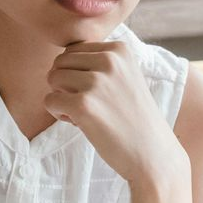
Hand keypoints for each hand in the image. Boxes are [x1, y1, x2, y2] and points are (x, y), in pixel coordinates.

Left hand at [45, 42, 183, 184]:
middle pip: (60, 62)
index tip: (97, 93)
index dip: (77, 74)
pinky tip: (80, 123)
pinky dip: (58, 114)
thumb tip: (60, 59)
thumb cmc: (134, 117)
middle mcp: (109, 60)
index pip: (74, 50)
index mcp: (119, 49)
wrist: (152, 153)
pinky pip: (49, 101)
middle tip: (88, 104)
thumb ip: (99, 62)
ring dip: (62, 98)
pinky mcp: (83, 105)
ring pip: (52, 78)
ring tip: (85, 113)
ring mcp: (96, 82)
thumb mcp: (125, 76)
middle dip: (65, 84)